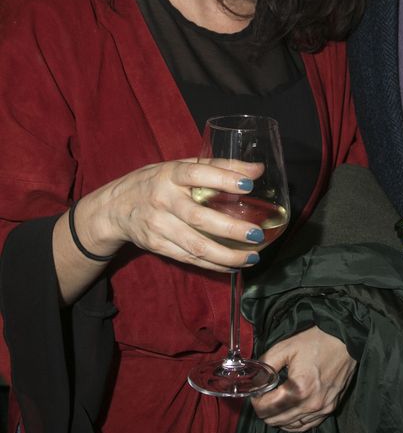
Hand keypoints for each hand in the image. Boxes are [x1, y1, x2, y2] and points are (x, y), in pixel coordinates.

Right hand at [76, 157, 264, 270]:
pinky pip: (189, 258)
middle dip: (231, 229)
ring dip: (226, 255)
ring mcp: (158, 225)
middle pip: (198, 217)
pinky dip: (213, 265)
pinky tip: (233, 265)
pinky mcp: (157, 245)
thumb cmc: (156, 181)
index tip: (249, 185)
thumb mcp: (181, 167)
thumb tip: (257, 170)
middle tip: (257, 233)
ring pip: (195, 245)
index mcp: (170, 174)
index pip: (197, 174)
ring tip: (252, 257)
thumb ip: (218, 166)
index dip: (223, 179)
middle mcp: (163, 199)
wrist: (114, 208)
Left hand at [252, 326, 356, 431]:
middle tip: (265, 394)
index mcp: (298, 390)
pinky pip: (307, 425)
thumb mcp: (286, 347)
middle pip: (275, 421)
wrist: (344, 339)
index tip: (257, 391)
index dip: (256, 401)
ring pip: (290, 427)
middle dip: (265, 409)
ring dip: (279, 417)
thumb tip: (254, 379)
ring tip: (277, 400)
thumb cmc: (317, 341)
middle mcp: (311, 405)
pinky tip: (290, 411)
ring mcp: (322, 409)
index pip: (266, 410)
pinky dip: (295, 422)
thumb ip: (266, 364)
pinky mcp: (330, 409)